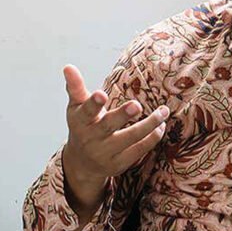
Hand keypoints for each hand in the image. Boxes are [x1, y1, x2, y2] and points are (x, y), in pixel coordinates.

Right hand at [61, 64, 167, 205]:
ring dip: (149, 124)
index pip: (86, 112)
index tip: (101, 94)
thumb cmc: (83, 126)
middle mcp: (91, 139)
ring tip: (163, 111)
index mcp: (80, 122)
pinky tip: (161, 125)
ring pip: (130, 138)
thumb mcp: (76, 108)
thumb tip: (68, 67)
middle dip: (123, 115)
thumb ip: (76, 87)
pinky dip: (152, 137)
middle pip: (108, 126)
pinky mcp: (120, 164)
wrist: (82, 163)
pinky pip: (139, 150)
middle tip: (136, 105)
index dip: (93, 104)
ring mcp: (106, 153)